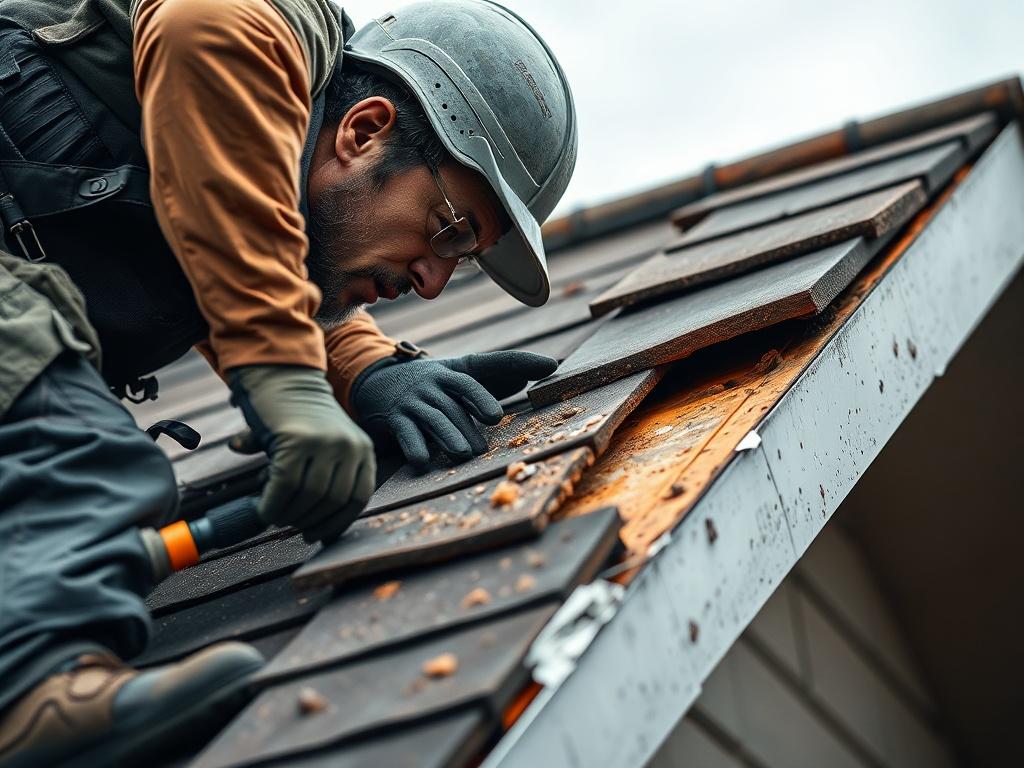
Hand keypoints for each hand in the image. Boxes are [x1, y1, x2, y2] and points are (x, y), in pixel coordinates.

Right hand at [228, 365, 374, 542]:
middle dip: (309, 521)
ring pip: (310, 496)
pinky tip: (263, 508)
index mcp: (363, 449)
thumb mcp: (324, 451)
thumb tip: (319, 534)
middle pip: (333, 501)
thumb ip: (326, 485)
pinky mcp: (298, 440)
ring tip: (276, 514)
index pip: (359, 498)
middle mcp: (350, 445)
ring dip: (289, 514)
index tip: (317, 534)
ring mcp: (325, 442)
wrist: (284, 378)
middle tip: (289, 524)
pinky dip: (272, 505)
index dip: (337, 522)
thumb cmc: (301, 421)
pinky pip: (285, 486)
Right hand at [351, 350, 556, 467]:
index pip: (490, 364)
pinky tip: (424, 462)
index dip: (519, 361)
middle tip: (483, 445)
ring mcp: (415, 401)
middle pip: (460, 400)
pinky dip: (415, 448)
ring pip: (435, 418)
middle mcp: (436, 382)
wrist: (375, 382)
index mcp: (456, 371)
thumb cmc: (430, 384)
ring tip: (463, 453)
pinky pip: (406, 434)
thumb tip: (536, 373)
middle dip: (472, 421)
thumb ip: (495, 377)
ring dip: (450, 436)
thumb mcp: (459, 375)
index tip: (549, 366)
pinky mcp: (395, 419)